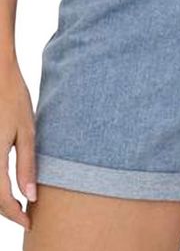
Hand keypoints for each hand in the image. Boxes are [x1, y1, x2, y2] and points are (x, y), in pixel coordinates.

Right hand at [0, 56, 36, 230]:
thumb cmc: (14, 101)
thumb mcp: (27, 132)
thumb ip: (27, 165)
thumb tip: (31, 195)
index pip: (1, 199)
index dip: (15, 215)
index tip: (29, 222)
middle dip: (6, 209)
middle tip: (26, 213)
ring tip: (19, 200)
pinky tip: (7, 183)